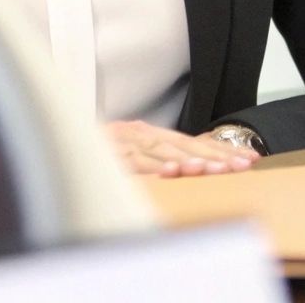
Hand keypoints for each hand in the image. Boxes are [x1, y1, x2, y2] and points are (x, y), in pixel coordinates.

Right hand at [105, 120, 259, 177]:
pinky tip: (171, 172)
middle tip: (240, 166)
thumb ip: (159, 157)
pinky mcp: (107, 153)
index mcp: (150, 133)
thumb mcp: (132, 151)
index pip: (194, 141)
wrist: (54, 133)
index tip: (251, 160)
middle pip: (184, 145)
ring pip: (162, 152)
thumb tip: (194, 166)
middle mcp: (140, 133)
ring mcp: (124, 142)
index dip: (222, 149)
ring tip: (211, 169)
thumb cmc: (96, 150)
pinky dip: (153, 166)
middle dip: (215, 155)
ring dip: (187, 160)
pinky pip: (133, 162)